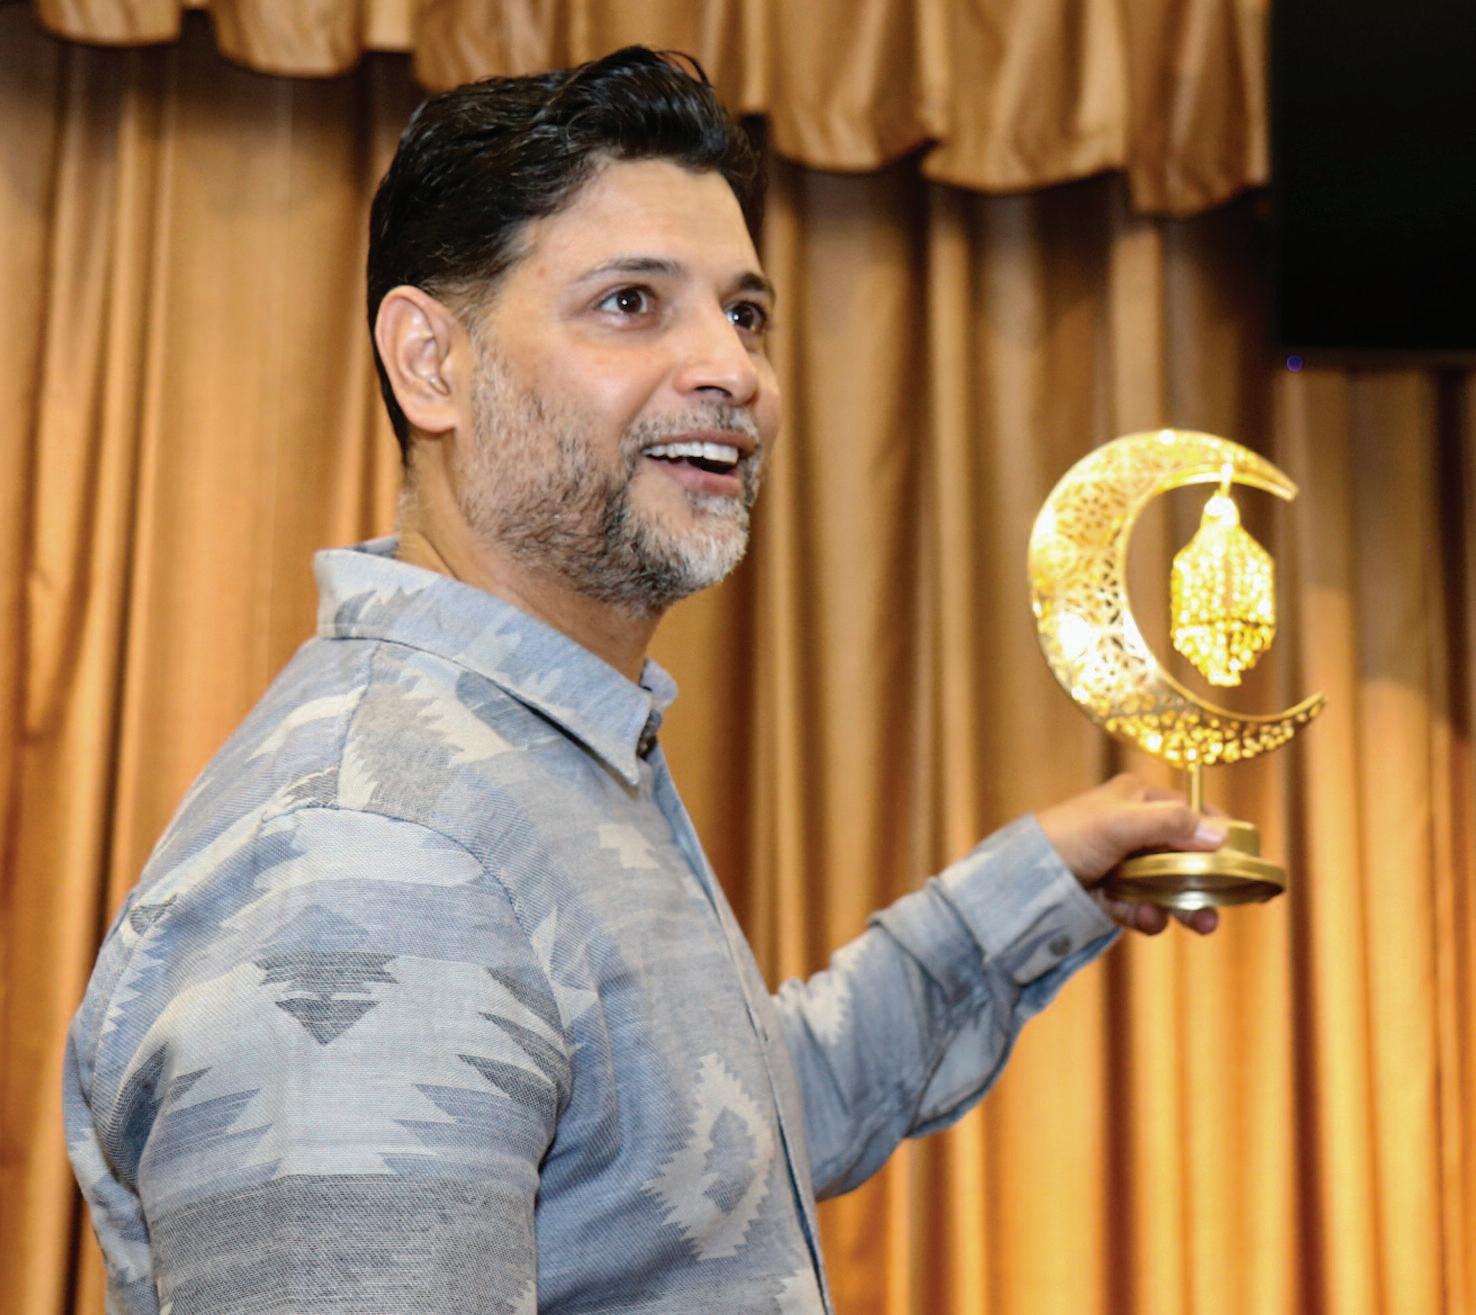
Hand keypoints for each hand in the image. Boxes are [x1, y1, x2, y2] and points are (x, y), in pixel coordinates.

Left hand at [1035, 773, 1225, 935]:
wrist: (1022, 880)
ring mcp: (1124, 862)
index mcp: (1139, 798)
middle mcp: (1135, 827)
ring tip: (1195, 925)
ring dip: (1180, 906)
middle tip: (1218, 911)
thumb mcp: (1121, 823)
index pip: (1193, 812)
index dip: (1221, 836)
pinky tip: (1138, 917)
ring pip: (1169, 886)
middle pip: (1187, 857)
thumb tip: (1221, 834)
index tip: (1246, 863)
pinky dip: (1144, 914)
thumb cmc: (1068, 837)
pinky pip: (1142, 906)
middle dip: (1205, 885)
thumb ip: (1171, 825)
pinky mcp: (1111, 892)